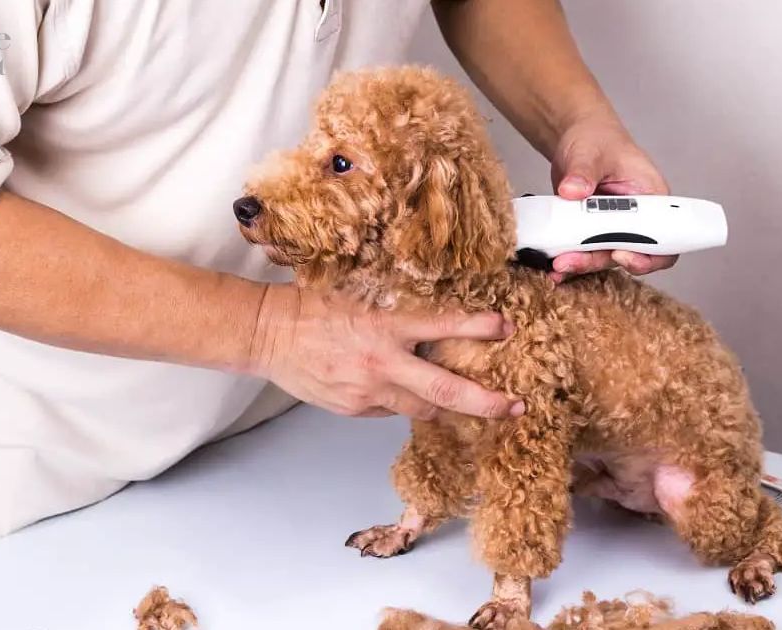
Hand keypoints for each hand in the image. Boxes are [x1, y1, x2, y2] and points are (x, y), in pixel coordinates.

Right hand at [249, 284, 525, 419]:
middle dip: (486, 402)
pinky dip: (402, 402)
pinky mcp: (354, 409)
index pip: (443, 326)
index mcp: (384, 327)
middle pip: (445, 392)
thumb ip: (395, 318)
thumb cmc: (310, 307)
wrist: (267, 333)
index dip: (479, 328)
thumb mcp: (359, 298)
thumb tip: (431, 328)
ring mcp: (368, 393)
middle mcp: (382, 364)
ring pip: (422, 408)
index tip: (506, 328)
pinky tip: (401, 391)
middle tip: (514, 406)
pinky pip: (391, 410)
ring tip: (469, 404)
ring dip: (447, 406)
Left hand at [548, 115, 678, 282]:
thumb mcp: (589, 151)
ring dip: (582, 263)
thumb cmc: (597, 139)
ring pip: (605, 256)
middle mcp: (637, 218)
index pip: (664, 239)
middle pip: (631, 253)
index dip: (647, 256)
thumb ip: (582, 171)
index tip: (619, 254)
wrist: (578, 140)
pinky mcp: (594, 232)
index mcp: (652, 198)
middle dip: (601, 260)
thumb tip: (573, 189)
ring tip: (557, 265)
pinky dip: (571, 259)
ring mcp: (615, 227)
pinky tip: (553, 266)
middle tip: (571, 261)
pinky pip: (586, 252)